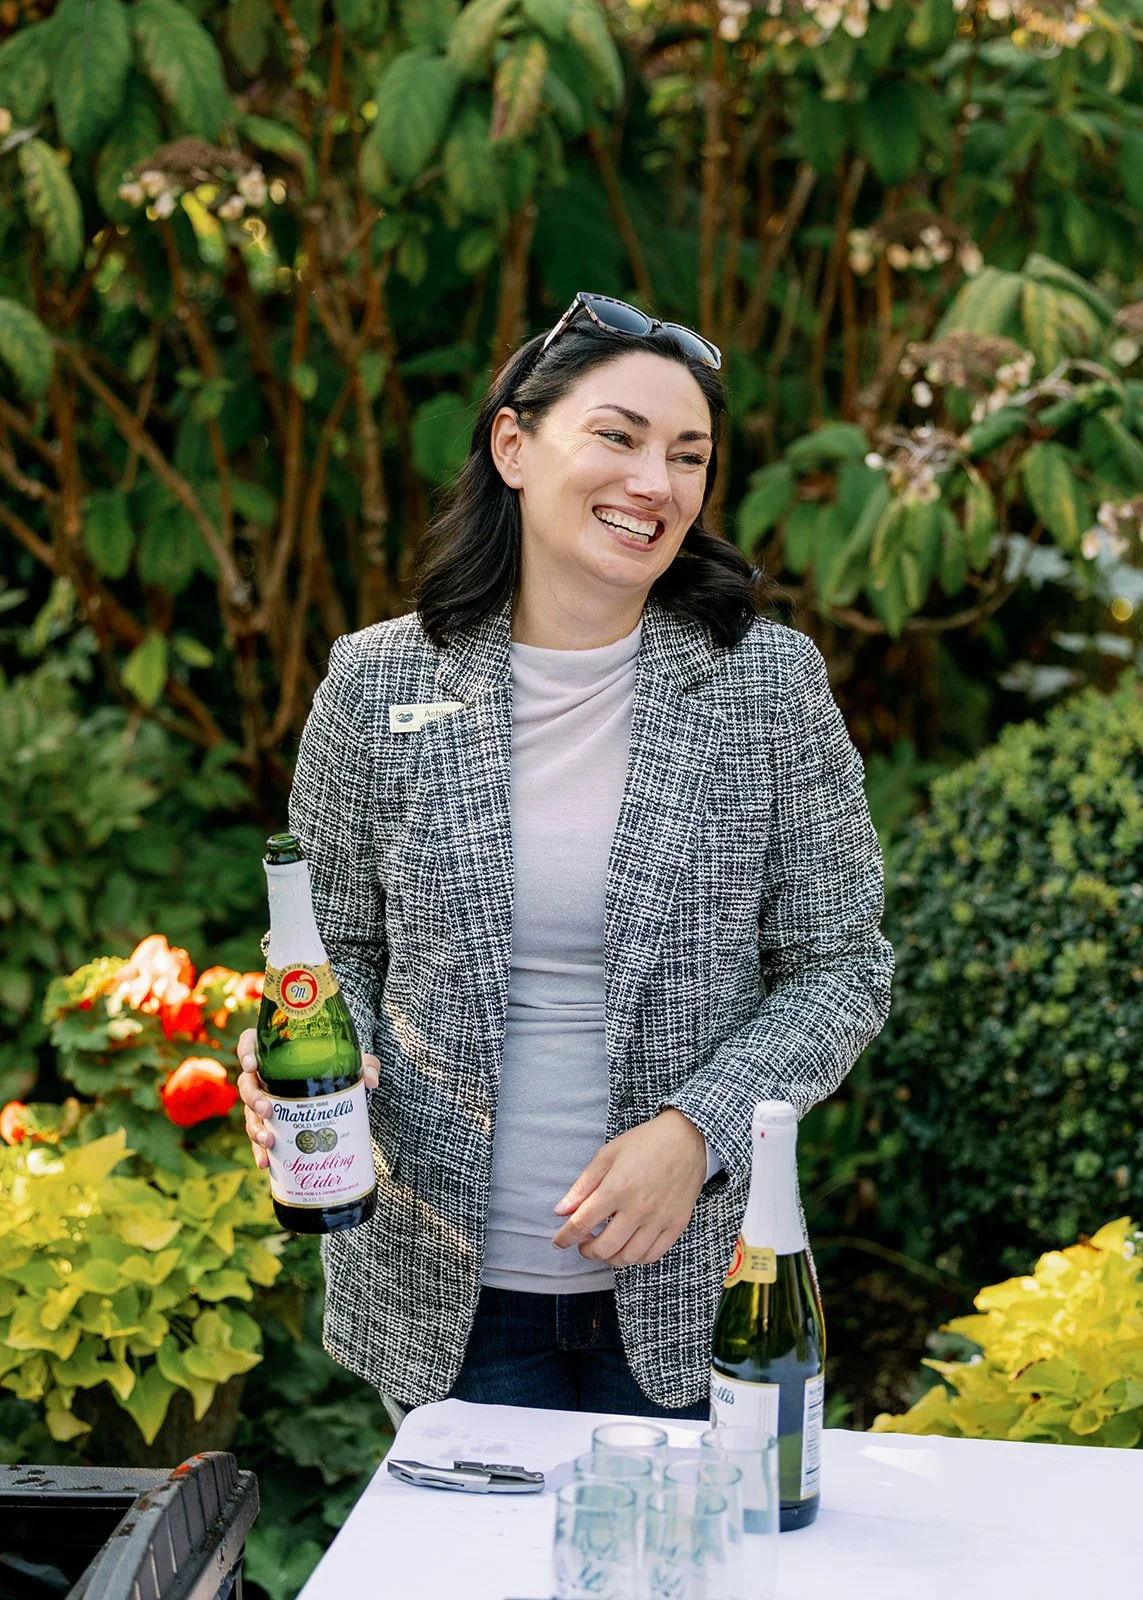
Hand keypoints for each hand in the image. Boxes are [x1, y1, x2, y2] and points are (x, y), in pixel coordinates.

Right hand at [236, 1027, 379, 1169]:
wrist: (338, 1085)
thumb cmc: (336, 1064)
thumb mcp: (351, 1060)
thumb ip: (364, 1064)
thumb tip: (371, 1081)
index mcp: (275, 1053)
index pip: (250, 1043)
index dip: (245, 1052)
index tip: (252, 1065)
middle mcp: (265, 1077)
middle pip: (247, 1084)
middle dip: (253, 1099)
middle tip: (268, 1110)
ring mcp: (265, 1101)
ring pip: (250, 1115)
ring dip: (256, 1129)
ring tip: (270, 1143)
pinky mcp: (271, 1124)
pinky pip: (259, 1137)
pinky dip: (260, 1150)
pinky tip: (266, 1163)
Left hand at [550, 1109, 707, 1267]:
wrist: (687, 1137)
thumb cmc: (644, 1142)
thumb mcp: (607, 1155)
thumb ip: (583, 1186)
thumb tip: (561, 1211)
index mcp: (617, 1187)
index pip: (581, 1223)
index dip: (565, 1237)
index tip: (558, 1242)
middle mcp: (638, 1208)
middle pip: (604, 1247)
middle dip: (586, 1251)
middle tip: (583, 1243)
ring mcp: (659, 1219)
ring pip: (627, 1257)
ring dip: (609, 1257)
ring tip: (605, 1245)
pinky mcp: (676, 1224)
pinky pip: (652, 1255)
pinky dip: (635, 1258)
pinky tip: (628, 1246)